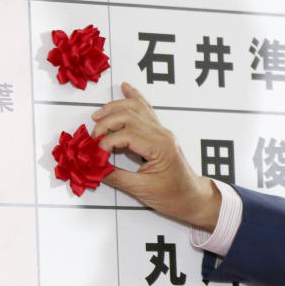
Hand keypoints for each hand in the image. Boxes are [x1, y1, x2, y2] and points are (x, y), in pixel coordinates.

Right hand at [91, 82, 220, 230]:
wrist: (193, 197)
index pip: (127, 134)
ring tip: (97, 115)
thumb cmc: (173, 195)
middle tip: (92, 140)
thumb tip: (93, 167)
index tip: (95, 156)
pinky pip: (146, 110)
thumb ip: (116, 177)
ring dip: (115, 108)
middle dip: (106, 124)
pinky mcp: (159, 133)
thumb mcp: (142, 190)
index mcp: (160, 147)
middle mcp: (162, 134)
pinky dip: (134, 98)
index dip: (106, 143)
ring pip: (137, 108)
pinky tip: (126, 88)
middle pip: (129, 116)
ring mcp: (162, 132)